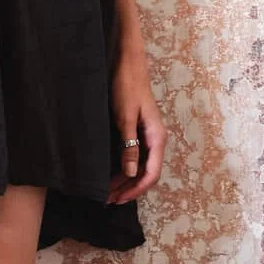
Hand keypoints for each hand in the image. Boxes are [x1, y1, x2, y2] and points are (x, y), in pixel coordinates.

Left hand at [109, 51, 164, 203]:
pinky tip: (111, 174)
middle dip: (128, 189)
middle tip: (108, 200)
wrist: (127, 63)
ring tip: (107, 192)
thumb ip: (129, 146)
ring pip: (139, 166)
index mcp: (156, 137)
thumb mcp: (124, 118)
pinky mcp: (138, 131)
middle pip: (145, 173)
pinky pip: (134, 156)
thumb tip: (130, 173)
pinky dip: (123, 167)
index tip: (118, 199)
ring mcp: (147, 135)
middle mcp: (155, 139)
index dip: (135, 189)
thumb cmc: (126, 86)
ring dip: (125, 180)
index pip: (151, 173)